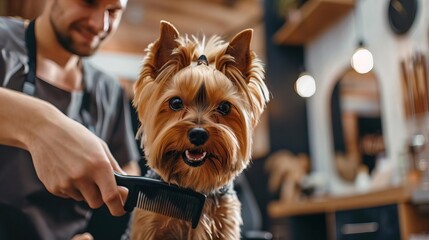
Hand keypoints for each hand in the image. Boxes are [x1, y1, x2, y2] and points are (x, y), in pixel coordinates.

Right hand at [0, 88, 126, 215]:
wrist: (44, 132)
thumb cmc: (77, 137)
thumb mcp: (100, 147)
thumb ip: (114, 168)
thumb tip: (125, 186)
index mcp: (99, 165)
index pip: (111, 197)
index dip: (118, 208)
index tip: (121, 210)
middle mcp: (83, 176)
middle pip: (97, 202)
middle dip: (100, 196)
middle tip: (96, 182)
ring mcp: (66, 183)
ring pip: (82, 198)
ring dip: (84, 190)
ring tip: (77, 169)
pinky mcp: (53, 187)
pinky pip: (69, 195)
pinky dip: (71, 188)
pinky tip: (65, 170)